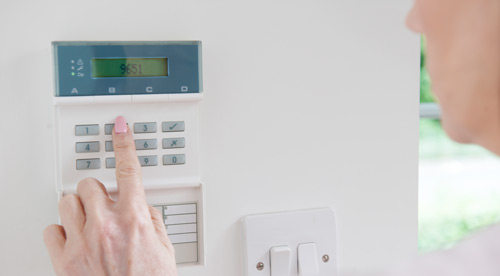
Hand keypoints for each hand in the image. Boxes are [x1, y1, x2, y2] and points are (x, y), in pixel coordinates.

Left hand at [43, 116, 176, 275]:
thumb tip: (141, 206)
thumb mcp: (165, 249)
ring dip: (78, 207)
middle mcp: (106, 227)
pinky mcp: (64, 261)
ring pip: (67, 201)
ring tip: (90, 221)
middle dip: (98, 190)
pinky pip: (50, 230)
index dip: (124, 143)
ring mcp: (83, 243)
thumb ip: (152, 219)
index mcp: (134, 220)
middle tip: (105, 204)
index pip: (129, 170)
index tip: (119, 128)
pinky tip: (74, 238)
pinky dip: (60, 231)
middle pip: (90, 183)